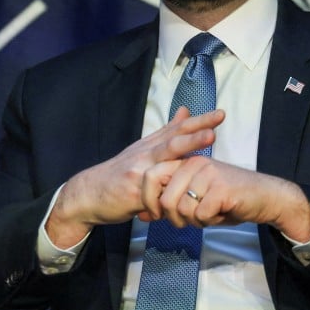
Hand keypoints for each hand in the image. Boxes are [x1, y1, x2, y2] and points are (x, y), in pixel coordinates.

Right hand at [44, 107, 224, 247]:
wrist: (89, 193)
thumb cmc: (120, 173)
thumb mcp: (141, 150)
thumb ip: (165, 133)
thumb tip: (185, 111)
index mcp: (149, 146)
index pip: (177, 129)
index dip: (198, 121)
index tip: (220, 114)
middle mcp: (144, 154)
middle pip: (173, 140)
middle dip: (196, 132)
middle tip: (216, 125)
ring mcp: (138, 171)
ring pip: (165, 159)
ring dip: (186, 149)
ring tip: (204, 151)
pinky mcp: (133, 191)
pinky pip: (154, 192)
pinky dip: (169, 195)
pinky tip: (184, 199)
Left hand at [142, 156, 309, 241]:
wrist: (265, 198)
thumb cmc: (227, 200)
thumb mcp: (193, 199)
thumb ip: (168, 204)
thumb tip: (141, 216)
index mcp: (184, 162)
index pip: (150, 177)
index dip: (148, 201)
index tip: (155, 216)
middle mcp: (193, 163)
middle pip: (165, 198)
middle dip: (173, 217)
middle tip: (187, 221)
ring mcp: (208, 173)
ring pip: (183, 209)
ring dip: (194, 221)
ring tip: (209, 215)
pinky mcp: (221, 187)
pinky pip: (201, 214)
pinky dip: (209, 222)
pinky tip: (219, 214)